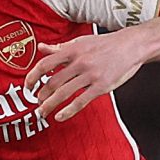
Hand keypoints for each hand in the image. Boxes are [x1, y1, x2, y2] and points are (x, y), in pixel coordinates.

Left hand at [32, 25, 159, 121]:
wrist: (131, 46)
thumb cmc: (105, 44)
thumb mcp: (80, 42)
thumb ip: (60, 48)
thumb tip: (41, 48)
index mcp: (72, 50)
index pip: (45, 64)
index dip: (33, 76)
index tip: (28, 86)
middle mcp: (79, 62)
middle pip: (52, 82)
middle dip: (41, 95)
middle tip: (37, 103)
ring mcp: (90, 75)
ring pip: (64, 93)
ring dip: (50, 105)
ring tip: (43, 112)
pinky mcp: (101, 86)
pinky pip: (80, 101)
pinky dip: (68, 111)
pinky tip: (60, 117)